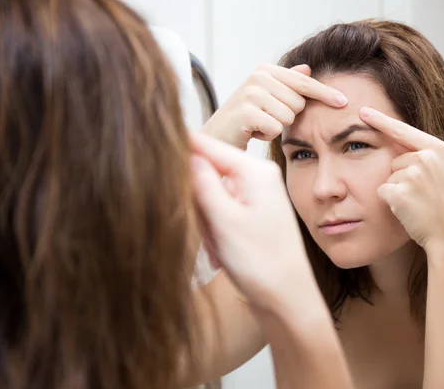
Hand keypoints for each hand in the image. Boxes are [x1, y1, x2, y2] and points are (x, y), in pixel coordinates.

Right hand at [190, 133, 316, 312]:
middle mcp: (258, 177)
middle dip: (198, 203)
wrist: (287, 298)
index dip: (181, 151)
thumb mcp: (224, 220)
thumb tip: (186, 152)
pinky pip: (221, 212)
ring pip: (210, 196)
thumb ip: (202, 183)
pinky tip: (223, 252)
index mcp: (255, 171)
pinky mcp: (253, 213)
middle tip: (208, 232)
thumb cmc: (261, 262)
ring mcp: (256, 196)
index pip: (208, 146)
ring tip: (219, 247)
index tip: (156, 157)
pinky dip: (215, 231)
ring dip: (206, 222)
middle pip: (207, 173)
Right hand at [202, 64, 347, 148]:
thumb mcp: (267, 99)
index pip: (305, 81)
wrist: (215, 138)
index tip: (344, 102)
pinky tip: (252, 132)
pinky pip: (276, 128)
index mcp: (266, 70)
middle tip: (266, 119)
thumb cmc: (245, 120)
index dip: (325, 93)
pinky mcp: (246, 111)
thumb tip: (308, 68)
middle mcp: (259, 77)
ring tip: (258, 125)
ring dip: (276, 127)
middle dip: (288, 117)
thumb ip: (287, 83)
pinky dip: (266, 135)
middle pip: (299, 103)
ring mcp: (251, 92)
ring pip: (289, 117)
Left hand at [359, 107, 443, 263]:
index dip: (381, 120)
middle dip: (402, 177)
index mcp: (438, 149)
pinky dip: (392, 202)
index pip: (403, 130)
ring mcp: (411, 175)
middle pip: (394, 160)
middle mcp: (424, 158)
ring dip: (398, 190)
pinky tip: (410, 210)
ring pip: (388, 177)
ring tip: (420, 203)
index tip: (363, 111)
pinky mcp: (398, 192)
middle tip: (424, 195)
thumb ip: (425, 156)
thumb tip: (398, 146)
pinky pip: (383, 192)